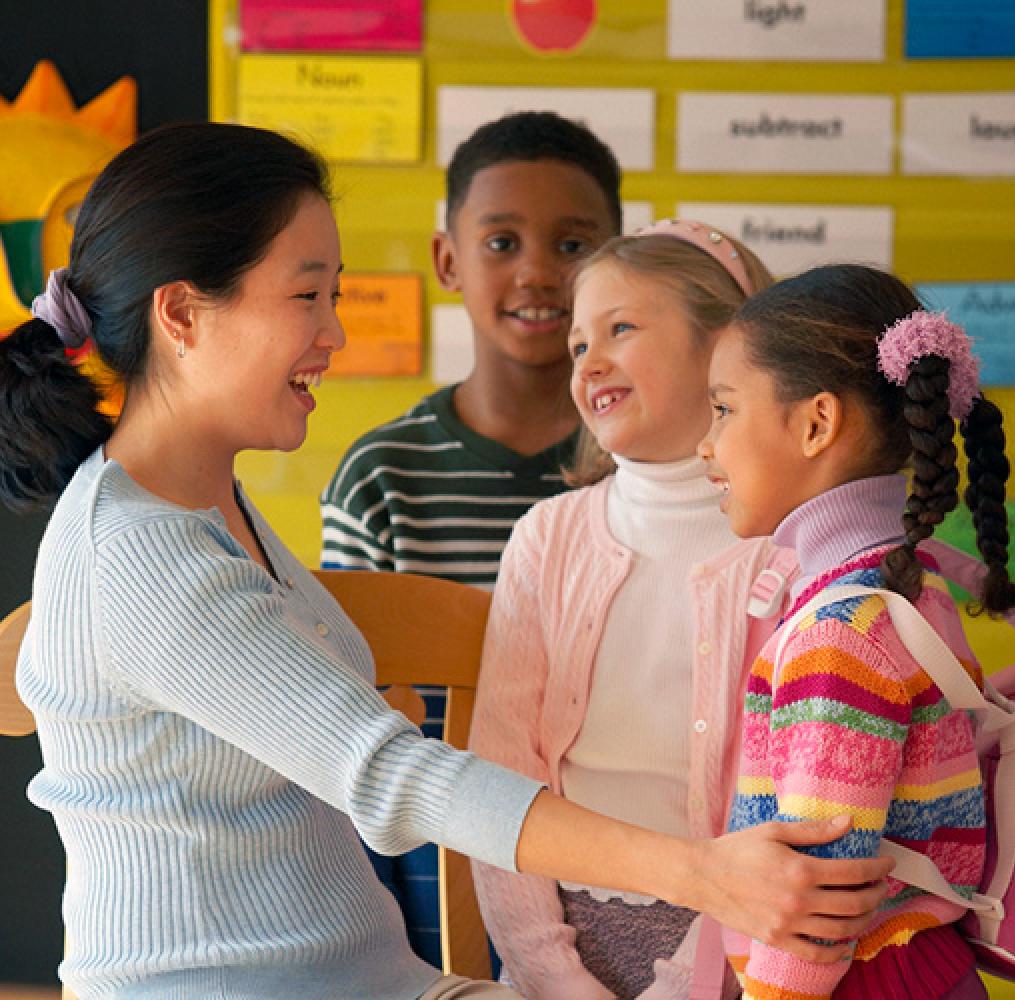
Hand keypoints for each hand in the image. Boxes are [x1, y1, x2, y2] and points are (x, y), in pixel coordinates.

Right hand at [686, 816, 892, 962]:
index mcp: (800, 869)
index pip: (853, 872)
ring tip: (868, 909)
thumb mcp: (773, 830)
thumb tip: (848, 822)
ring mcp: (789, 924)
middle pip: (854, 903)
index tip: (887, 864)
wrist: (702, 875)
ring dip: (864, 920)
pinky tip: (846, 942)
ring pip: (841, 930)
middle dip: (876, 894)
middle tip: (881, 886)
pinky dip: (838, 952)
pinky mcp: (778, 939)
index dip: (877, 868)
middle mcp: (799, 900)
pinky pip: (817, 953)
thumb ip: (813, 830)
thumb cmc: (737, 848)